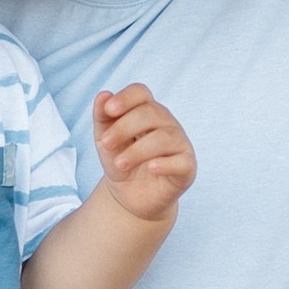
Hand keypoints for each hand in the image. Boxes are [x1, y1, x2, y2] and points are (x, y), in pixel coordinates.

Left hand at [93, 81, 195, 224]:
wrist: (130, 196)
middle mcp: (167, 123)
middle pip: (151, 112)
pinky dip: (165, 163)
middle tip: (106, 144)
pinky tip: (151, 168)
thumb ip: (102, 117)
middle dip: (124, 127)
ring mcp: (179, 144)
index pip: (141, 93)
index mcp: (147, 111)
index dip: (126, 98)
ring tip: (120, 164)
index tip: (109, 110)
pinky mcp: (187, 167)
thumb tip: (102, 95)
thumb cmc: (120, 161)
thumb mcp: (105, 140)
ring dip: (137, 150)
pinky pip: (181, 161)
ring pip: (164, 137)